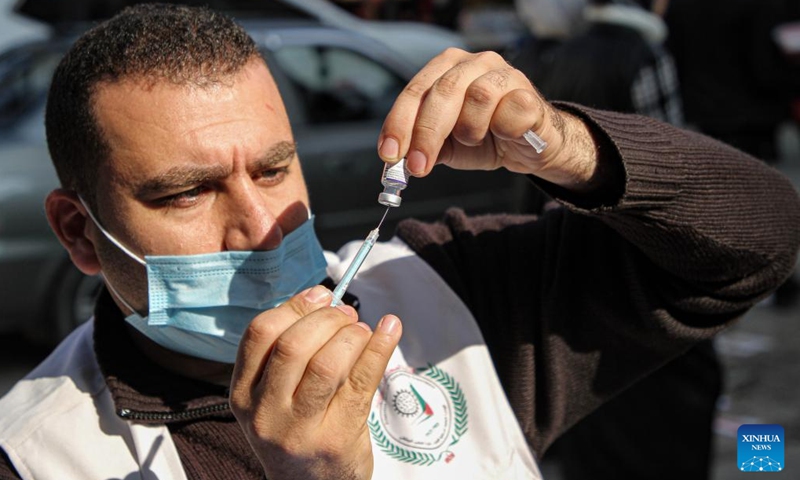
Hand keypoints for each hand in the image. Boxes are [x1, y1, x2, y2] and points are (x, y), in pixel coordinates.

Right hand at [230, 285, 401, 479]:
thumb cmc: (296, 432)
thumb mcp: (273, 396)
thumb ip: (287, 352)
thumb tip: (321, 298)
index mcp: (243, 394)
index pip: (261, 333)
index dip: (295, 306)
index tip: (320, 296)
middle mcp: (266, 413)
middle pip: (294, 344)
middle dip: (327, 318)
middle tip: (346, 314)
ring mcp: (301, 428)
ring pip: (328, 363)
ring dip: (352, 335)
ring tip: (361, 333)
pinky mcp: (337, 436)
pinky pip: (363, 381)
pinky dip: (380, 348)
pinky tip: (389, 331)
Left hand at [378, 48, 600, 192]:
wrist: (530, 148)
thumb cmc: (485, 139)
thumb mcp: (446, 145)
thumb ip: (422, 147)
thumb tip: (396, 162)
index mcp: (447, 69)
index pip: (416, 91)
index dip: (399, 123)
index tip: (390, 154)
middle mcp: (474, 63)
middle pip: (443, 91)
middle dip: (426, 133)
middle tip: (418, 167)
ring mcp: (505, 74)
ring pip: (477, 97)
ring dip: (470, 129)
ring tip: (475, 139)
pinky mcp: (529, 93)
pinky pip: (509, 112)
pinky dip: (502, 130)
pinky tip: (504, 135)